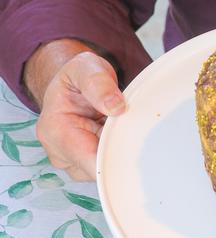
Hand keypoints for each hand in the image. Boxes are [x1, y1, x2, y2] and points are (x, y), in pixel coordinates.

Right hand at [35, 51, 124, 180]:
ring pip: (104, 170)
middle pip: (97, 169)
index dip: (114, 155)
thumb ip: (98, 83)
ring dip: (121, 152)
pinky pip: (107, 166)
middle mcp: (59, 153)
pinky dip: (119, 152)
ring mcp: (72, 162)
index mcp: (54, 130)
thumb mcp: (85, 67)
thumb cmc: (77, 76)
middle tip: (138, 129)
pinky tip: (124, 134)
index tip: (136, 143)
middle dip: (121, 152)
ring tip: (127, 126)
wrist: (70, 84)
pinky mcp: (84, 164)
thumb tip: (116, 107)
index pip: (87, 158)